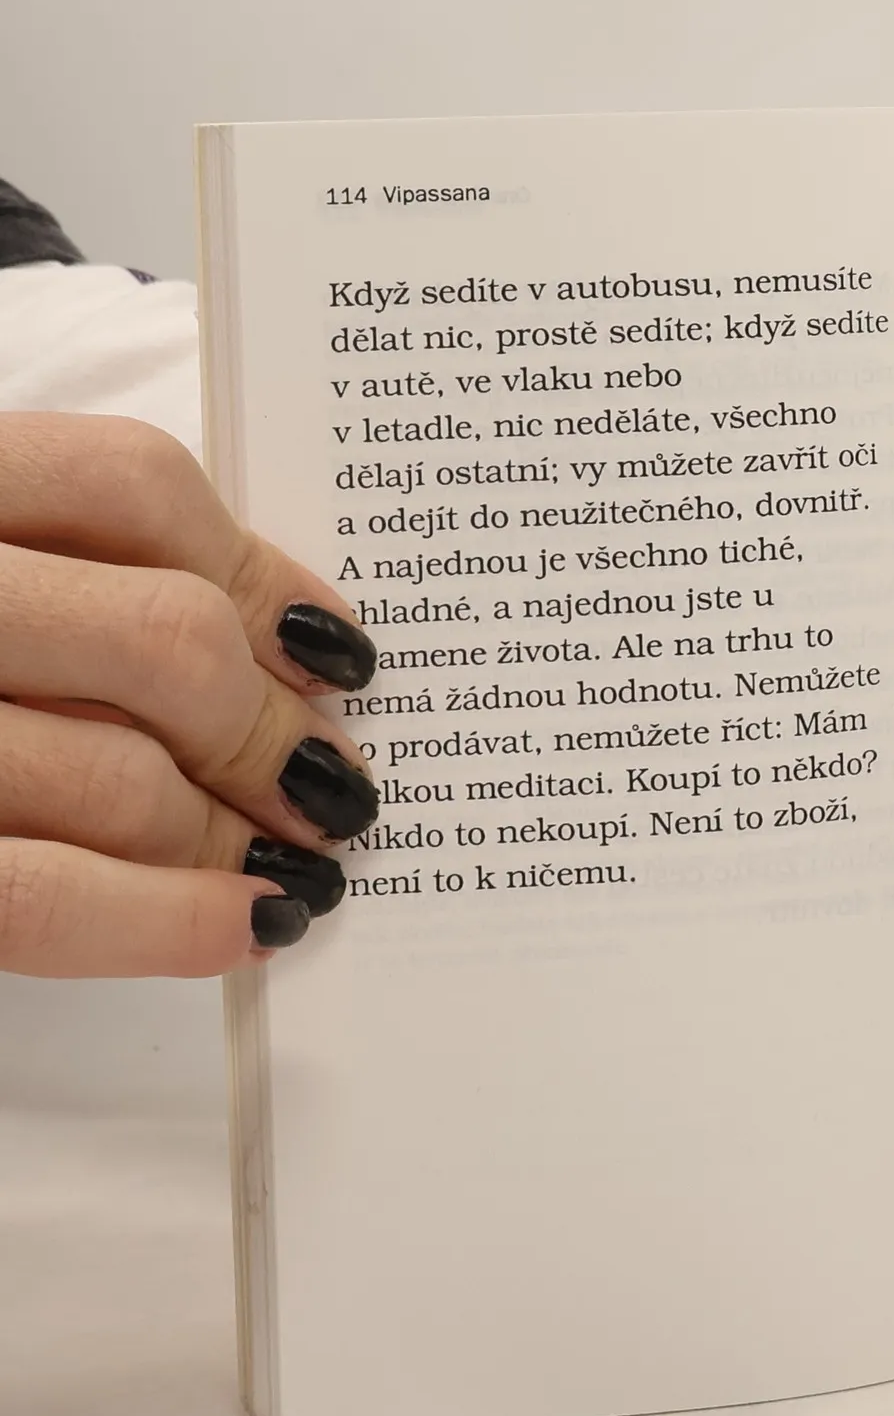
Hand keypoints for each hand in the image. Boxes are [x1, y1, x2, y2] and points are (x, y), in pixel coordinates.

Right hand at [0, 413, 380, 976]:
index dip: (266, 579)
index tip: (336, 655)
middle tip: (331, 786)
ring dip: (238, 837)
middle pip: (162, 641)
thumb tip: (294, 649)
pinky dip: (167, 922)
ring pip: (117, 776)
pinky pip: (34, 895)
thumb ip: (71, 563)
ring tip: (295, 863)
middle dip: (272, 733)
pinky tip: (248, 929)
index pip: (135, 486)